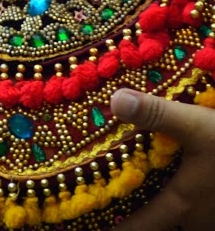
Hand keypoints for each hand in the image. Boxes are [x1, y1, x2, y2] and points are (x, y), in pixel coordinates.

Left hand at [111, 87, 214, 230]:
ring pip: (194, 225)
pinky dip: (197, 212)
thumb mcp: (198, 126)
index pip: (145, 226)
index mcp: (185, 204)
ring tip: (167, 211)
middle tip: (132, 219)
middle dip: (154, 224)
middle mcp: (202, 220)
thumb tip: (114, 101)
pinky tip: (201, 193)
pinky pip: (207, 217)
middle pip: (171, 229)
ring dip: (181, 219)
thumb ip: (157, 114)